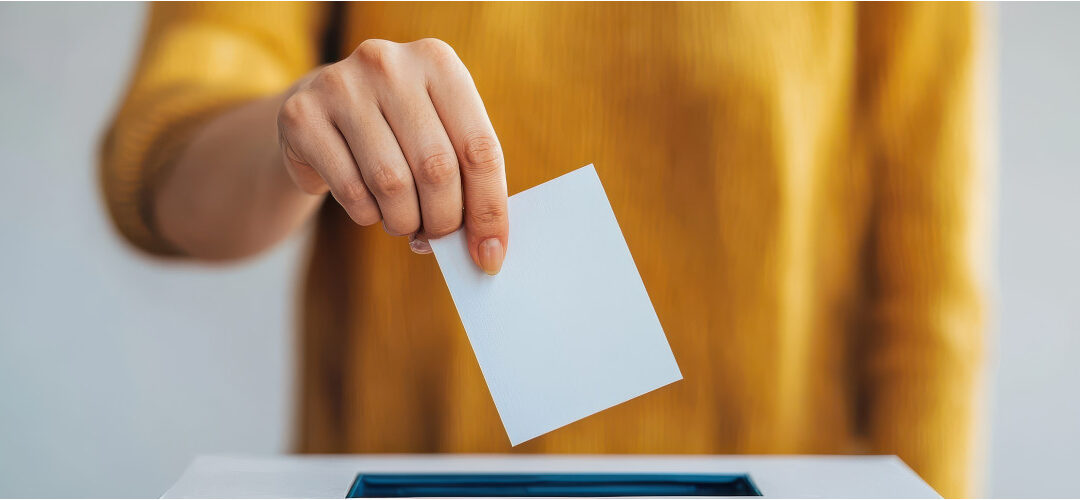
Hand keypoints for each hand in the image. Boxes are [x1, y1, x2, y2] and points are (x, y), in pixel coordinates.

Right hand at [277, 38, 507, 273]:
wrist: (323, 113)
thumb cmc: (398, 133)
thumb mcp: (440, 137)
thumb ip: (468, 181)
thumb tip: (487, 247)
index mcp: (437, 61)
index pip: (479, 148)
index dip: (489, 210)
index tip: (490, 255)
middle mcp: (388, 63)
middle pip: (436, 168)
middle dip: (444, 220)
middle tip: (438, 236)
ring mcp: (340, 84)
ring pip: (392, 183)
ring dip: (403, 220)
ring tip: (402, 220)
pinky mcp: (301, 115)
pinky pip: (350, 190)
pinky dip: (366, 214)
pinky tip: (367, 204)